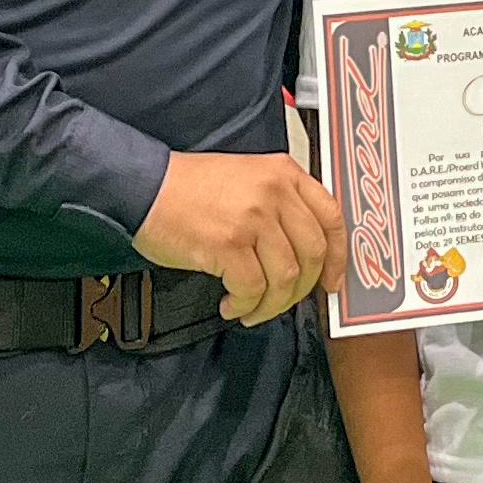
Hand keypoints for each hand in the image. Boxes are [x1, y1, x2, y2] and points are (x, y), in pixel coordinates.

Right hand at [136, 150, 341, 325]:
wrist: (144, 187)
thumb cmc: (189, 189)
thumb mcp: (248, 179)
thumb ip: (281, 206)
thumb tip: (304, 256)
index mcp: (284, 173)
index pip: (332, 217)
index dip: (338, 257)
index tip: (333, 281)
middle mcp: (274, 192)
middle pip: (313, 254)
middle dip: (301, 289)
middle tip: (282, 302)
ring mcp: (253, 218)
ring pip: (285, 278)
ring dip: (270, 304)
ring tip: (250, 308)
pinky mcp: (229, 244)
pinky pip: (253, 289)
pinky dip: (245, 306)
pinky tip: (231, 305)